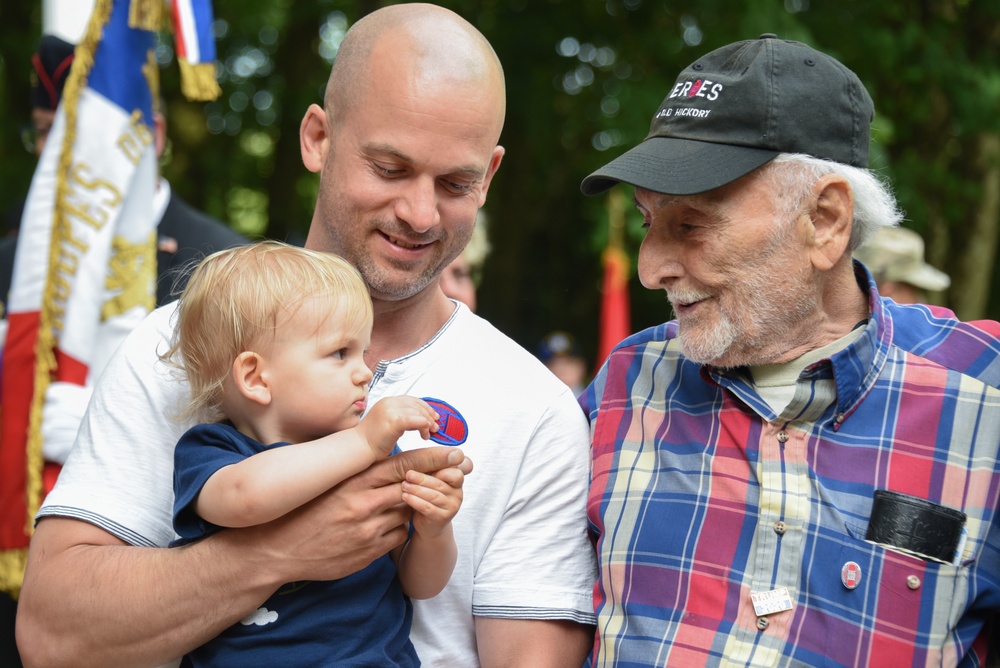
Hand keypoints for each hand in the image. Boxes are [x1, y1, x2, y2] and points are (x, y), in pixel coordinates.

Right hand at [240, 446, 468, 583]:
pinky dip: (399, 528)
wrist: (275, 550)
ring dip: (414, 504)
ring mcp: (368, 530)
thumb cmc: (300, 509)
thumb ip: (356, 469)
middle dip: (438, 478)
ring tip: (416, 497)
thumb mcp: (327, 481)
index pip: (403, 463)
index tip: (454, 450)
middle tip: (458, 471)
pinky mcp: (368, 553)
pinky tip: (389, 523)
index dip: (433, 457)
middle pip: (414, 486)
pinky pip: (398, 536)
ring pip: (408, 512)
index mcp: (354, 480)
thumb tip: (384, 452)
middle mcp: (364, 503)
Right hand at [356, 396, 439, 458]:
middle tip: (435, 427)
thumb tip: (422, 419)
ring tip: (429, 434)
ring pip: (419, 413)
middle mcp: (389, 403)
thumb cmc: (373, 440)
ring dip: (428, 423)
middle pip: (417, 405)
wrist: (359, 447)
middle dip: (429, 416)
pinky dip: (424, 427)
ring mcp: (391, 411)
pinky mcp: (394, 421)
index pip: (412, 400)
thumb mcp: (388, 422)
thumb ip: (402, 416)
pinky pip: (416, 420)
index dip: (426, 408)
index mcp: (388, 401)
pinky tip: (424, 435)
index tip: (434, 417)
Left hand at [402, 460, 465, 537]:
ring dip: (417, 489)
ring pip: (434, 495)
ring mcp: (452, 507)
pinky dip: (415, 501)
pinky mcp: (442, 518)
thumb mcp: (431, 480)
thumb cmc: (428, 497)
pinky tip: (405, 496)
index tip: (423, 466)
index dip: (440, 468)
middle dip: (422, 478)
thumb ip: (431, 469)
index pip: (454, 472)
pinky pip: (428, 508)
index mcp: (456, 481)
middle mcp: (458, 494)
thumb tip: (417, 455)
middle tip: (408, 474)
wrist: (428, 524)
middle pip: (440, 483)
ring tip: (404, 485)